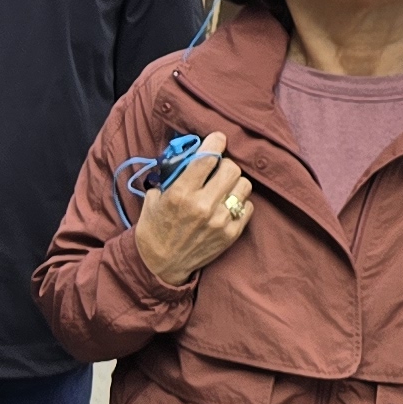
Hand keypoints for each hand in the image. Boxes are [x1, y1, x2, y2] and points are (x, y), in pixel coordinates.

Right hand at [135, 133, 256, 286]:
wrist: (161, 265)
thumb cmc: (155, 227)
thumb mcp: (155, 197)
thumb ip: (173, 175)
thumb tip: (192, 155)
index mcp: (181, 193)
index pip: (208, 157)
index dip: (216, 142)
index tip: (218, 138)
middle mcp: (203, 205)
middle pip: (231, 168)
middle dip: (224, 164)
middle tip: (217, 168)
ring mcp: (220, 221)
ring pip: (244, 185)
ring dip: (234, 182)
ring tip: (223, 187)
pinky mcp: (231, 234)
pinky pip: (248, 207)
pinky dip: (239, 202)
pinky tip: (226, 205)